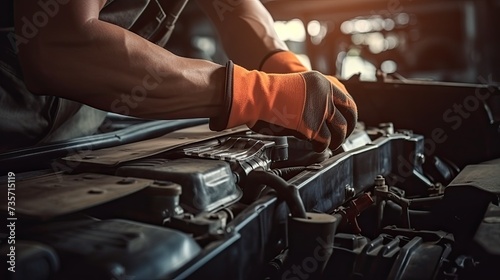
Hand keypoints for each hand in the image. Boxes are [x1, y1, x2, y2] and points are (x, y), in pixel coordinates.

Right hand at [210, 61, 356, 151]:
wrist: (259, 96)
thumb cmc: (270, 93)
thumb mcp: (298, 86)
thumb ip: (313, 96)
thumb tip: (322, 112)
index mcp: (322, 83)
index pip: (347, 101)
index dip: (350, 115)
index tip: (347, 123)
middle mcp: (325, 95)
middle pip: (349, 116)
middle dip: (348, 130)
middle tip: (342, 137)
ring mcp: (320, 110)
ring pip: (339, 130)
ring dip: (336, 141)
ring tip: (331, 145)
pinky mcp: (312, 126)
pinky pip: (325, 141)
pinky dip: (322, 147)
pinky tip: (317, 147)